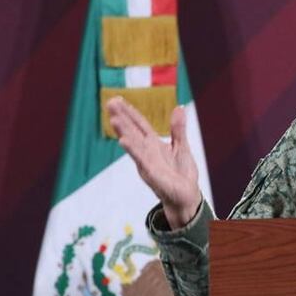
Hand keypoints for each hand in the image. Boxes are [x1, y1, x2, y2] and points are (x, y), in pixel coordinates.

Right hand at [107, 97, 201, 228]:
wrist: (186, 196)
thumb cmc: (181, 173)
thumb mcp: (182, 147)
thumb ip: (178, 129)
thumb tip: (179, 107)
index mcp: (153, 144)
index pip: (139, 125)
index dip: (130, 112)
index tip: (118, 99)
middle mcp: (147, 152)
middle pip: (132, 131)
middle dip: (122, 117)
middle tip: (110, 102)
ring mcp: (148, 163)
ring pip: (134, 145)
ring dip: (124, 132)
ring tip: (114, 119)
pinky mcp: (152, 174)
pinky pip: (141, 160)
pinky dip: (133, 150)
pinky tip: (124, 141)